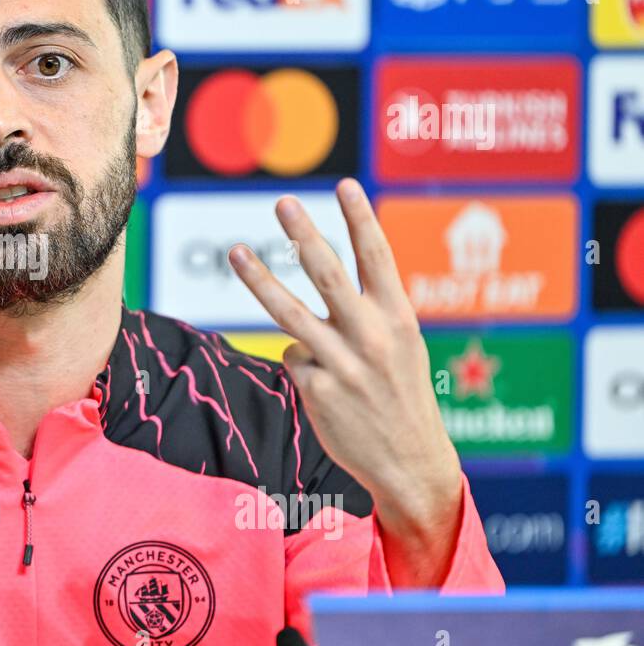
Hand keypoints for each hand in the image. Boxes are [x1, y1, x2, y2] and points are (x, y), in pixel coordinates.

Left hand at [226, 178, 462, 585]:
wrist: (410, 461)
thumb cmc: (402, 393)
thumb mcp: (404, 344)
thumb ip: (374, 307)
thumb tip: (327, 271)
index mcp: (399, 318)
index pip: (378, 258)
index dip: (361, 219)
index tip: (343, 184)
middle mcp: (371, 336)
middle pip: (328, 275)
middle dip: (304, 235)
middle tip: (283, 202)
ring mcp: (342, 364)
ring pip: (289, 312)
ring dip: (258, 278)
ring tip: (235, 250)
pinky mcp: (316, 390)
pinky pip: (293, 358)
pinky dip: (303, 363)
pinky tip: (326, 385)